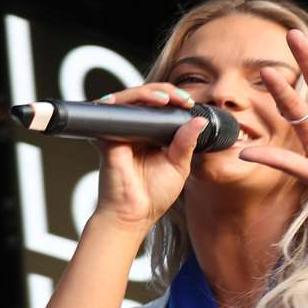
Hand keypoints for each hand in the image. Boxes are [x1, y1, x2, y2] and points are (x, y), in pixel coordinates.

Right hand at [89, 81, 206, 230]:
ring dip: (148, 93)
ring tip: (165, 100)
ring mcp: (119, 132)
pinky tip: (144, 103)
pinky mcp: (107, 137)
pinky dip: (126, 102)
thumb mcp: (179, 166)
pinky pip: (114, 112)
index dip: (175, 100)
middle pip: (145, 98)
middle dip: (165, 92)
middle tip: (182, 99)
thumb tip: (199, 121)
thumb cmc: (153, 195)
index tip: (190, 104)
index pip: (161, 108)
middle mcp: (134, 130)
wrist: (133, 215)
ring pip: (130, 99)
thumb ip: (187, 142)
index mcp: (151, 136)